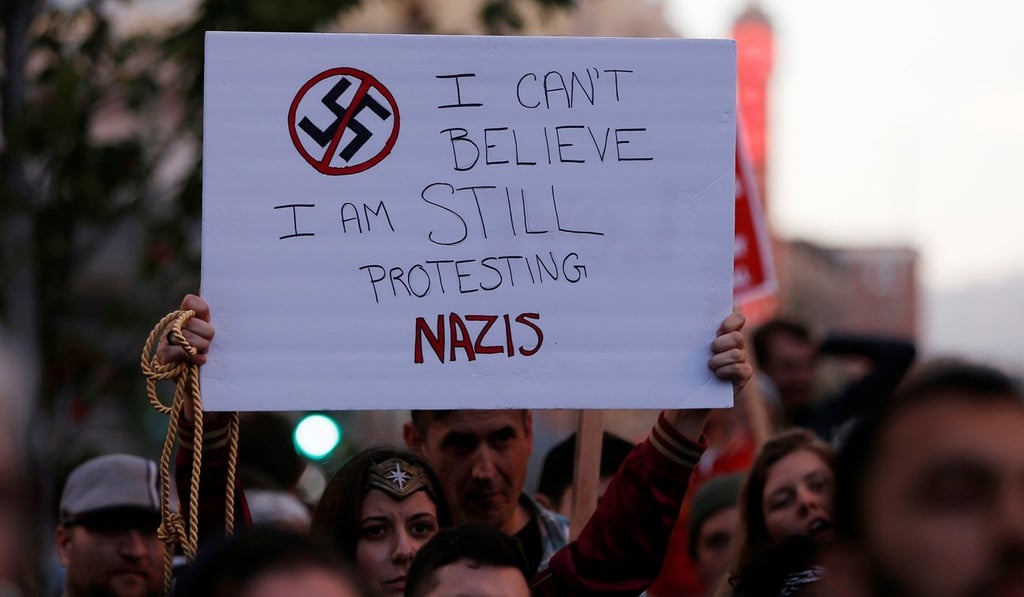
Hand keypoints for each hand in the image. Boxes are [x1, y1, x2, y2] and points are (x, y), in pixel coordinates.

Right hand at [156, 294, 213, 366]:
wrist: (196, 382)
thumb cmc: (207, 356)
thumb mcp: (211, 337)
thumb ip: (211, 324)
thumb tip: (213, 314)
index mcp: (185, 317)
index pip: (190, 301)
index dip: (201, 308)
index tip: (209, 319)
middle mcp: (173, 325)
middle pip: (191, 321)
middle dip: (206, 333)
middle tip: (209, 342)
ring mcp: (166, 339)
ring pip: (186, 335)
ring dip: (201, 345)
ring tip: (205, 351)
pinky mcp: (163, 355)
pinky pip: (180, 350)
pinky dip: (193, 355)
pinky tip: (201, 359)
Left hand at [663, 313, 752, 441]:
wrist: (693, 395)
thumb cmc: (689, 368)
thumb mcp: (689, 350)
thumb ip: (690, 335)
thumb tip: (672, 321)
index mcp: (726, 334)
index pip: (738, 319)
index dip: (731, 322)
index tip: (717, 331)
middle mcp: (736, 346)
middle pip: (738, 336)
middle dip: (722, 343)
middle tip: (711, 349)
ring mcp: (742, 360)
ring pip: (737, 353)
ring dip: (720, 360)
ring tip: (710, 365)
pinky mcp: (744, 375)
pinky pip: (741, 368)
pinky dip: (726, 371)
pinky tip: (718, 374)